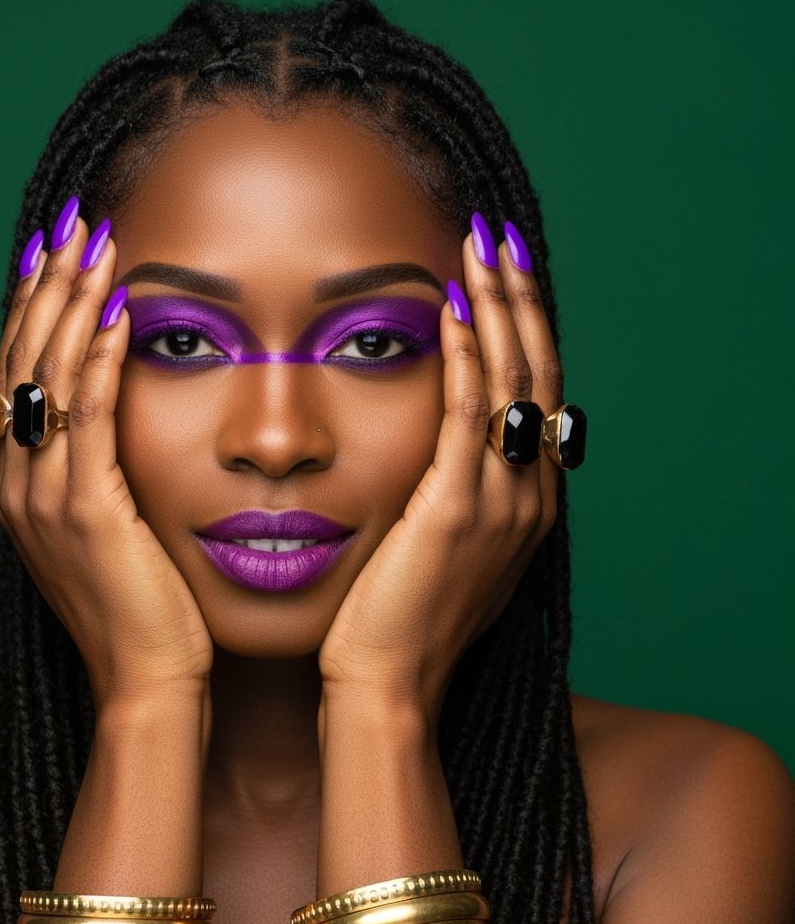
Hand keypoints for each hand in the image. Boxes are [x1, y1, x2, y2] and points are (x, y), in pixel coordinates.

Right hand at [0, 199, 212, 711]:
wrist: (152, 681)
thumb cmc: (145, 605)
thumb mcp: (109, 528)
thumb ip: (97, 472)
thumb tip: (113, 417)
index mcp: (22, 483)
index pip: (21, 374)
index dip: (38, 310)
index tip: (62, 253)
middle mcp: (19, 483)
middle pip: (24, 361)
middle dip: (50, 288)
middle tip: (76, 225)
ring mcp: (45, 498)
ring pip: (49, 378)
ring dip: (72, 306)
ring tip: (96, 245)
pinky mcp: (87, 511)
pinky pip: (90, 419)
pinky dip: (102, 361)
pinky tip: (121, 314)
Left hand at [318, 216, 561, 720]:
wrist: (384, 687)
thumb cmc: (398, 620)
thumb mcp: (443, 551)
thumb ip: (458, 496)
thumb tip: (445, 453)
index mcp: (527, 503)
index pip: (537, 394)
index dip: (524, 329)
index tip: (500, 275)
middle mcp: (529, 496)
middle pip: (539, 373)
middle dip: (520, 300)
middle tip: (498, 237)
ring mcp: (501, 504)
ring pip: (515, 381)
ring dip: (499, 306)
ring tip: (481, 246)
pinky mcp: (457, 510)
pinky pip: (470, 415)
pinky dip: (468, 355)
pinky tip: (452, 306)